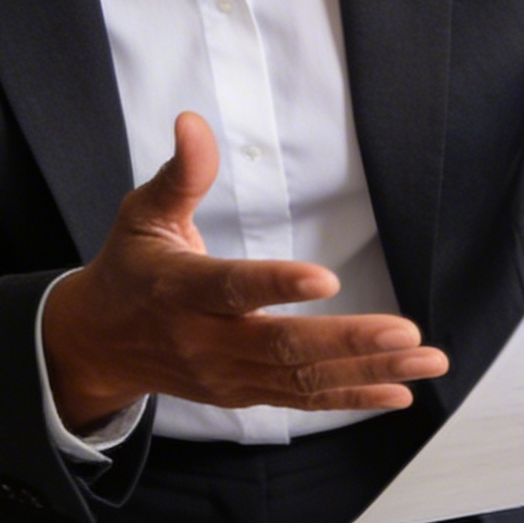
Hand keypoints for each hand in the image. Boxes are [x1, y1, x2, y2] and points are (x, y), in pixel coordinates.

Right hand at [41, 111, 448, 431]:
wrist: (97, 345)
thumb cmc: (130, 268)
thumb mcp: (143, 214)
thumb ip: (180, 174)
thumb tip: (194, 121)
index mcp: (179, 289)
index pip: (232, 289)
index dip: (278, 285)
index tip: (328, 278)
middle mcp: (205, 341)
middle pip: (283, 346)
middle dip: (350, 341)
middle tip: (408, 334)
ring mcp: (227, 375)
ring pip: (303, 379)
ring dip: (369, 371)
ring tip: (427, 360)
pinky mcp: (243, 395)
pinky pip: (303, 401)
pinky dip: (352, 398)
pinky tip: (399, 390)